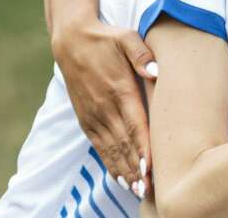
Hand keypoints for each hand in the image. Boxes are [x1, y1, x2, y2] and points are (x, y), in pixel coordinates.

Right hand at [52, 19, 156, 195]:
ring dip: (124, 170)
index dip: (142, 147)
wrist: (72, 40)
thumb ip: (142, 54)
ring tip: (138, 190)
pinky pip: (99, 145)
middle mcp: (105, 106)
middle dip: (136, 168)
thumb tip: (156, 70)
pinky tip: (121, 177)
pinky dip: (110, 162)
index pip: (134, 123)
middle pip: (124, 143)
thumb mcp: (126, 38)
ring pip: (111, 148)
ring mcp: (94, 114)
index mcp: (119, 88)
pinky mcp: (86, 118)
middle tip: (150, 189)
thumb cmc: (106, 39)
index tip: (150, 167)